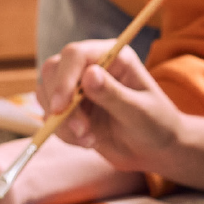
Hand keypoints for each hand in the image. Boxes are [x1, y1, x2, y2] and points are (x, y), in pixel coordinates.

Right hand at [39, 40, 184, 172]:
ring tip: (89, 139)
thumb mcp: (140, 111)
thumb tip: (89, 74)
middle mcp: (92, 66)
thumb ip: (114, 94)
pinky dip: (63, 133)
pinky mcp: (71, 108)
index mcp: (113, 57)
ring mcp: (79, 87)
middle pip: (53, 69)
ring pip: (46, 94)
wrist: (156, 149)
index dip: (64, 78)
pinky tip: (88, 142)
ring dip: (61, 122)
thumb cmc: (157, 125)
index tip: (61, 107)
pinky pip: (51, 116)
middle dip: (59, 102)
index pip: (75, 55)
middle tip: (80, 130)